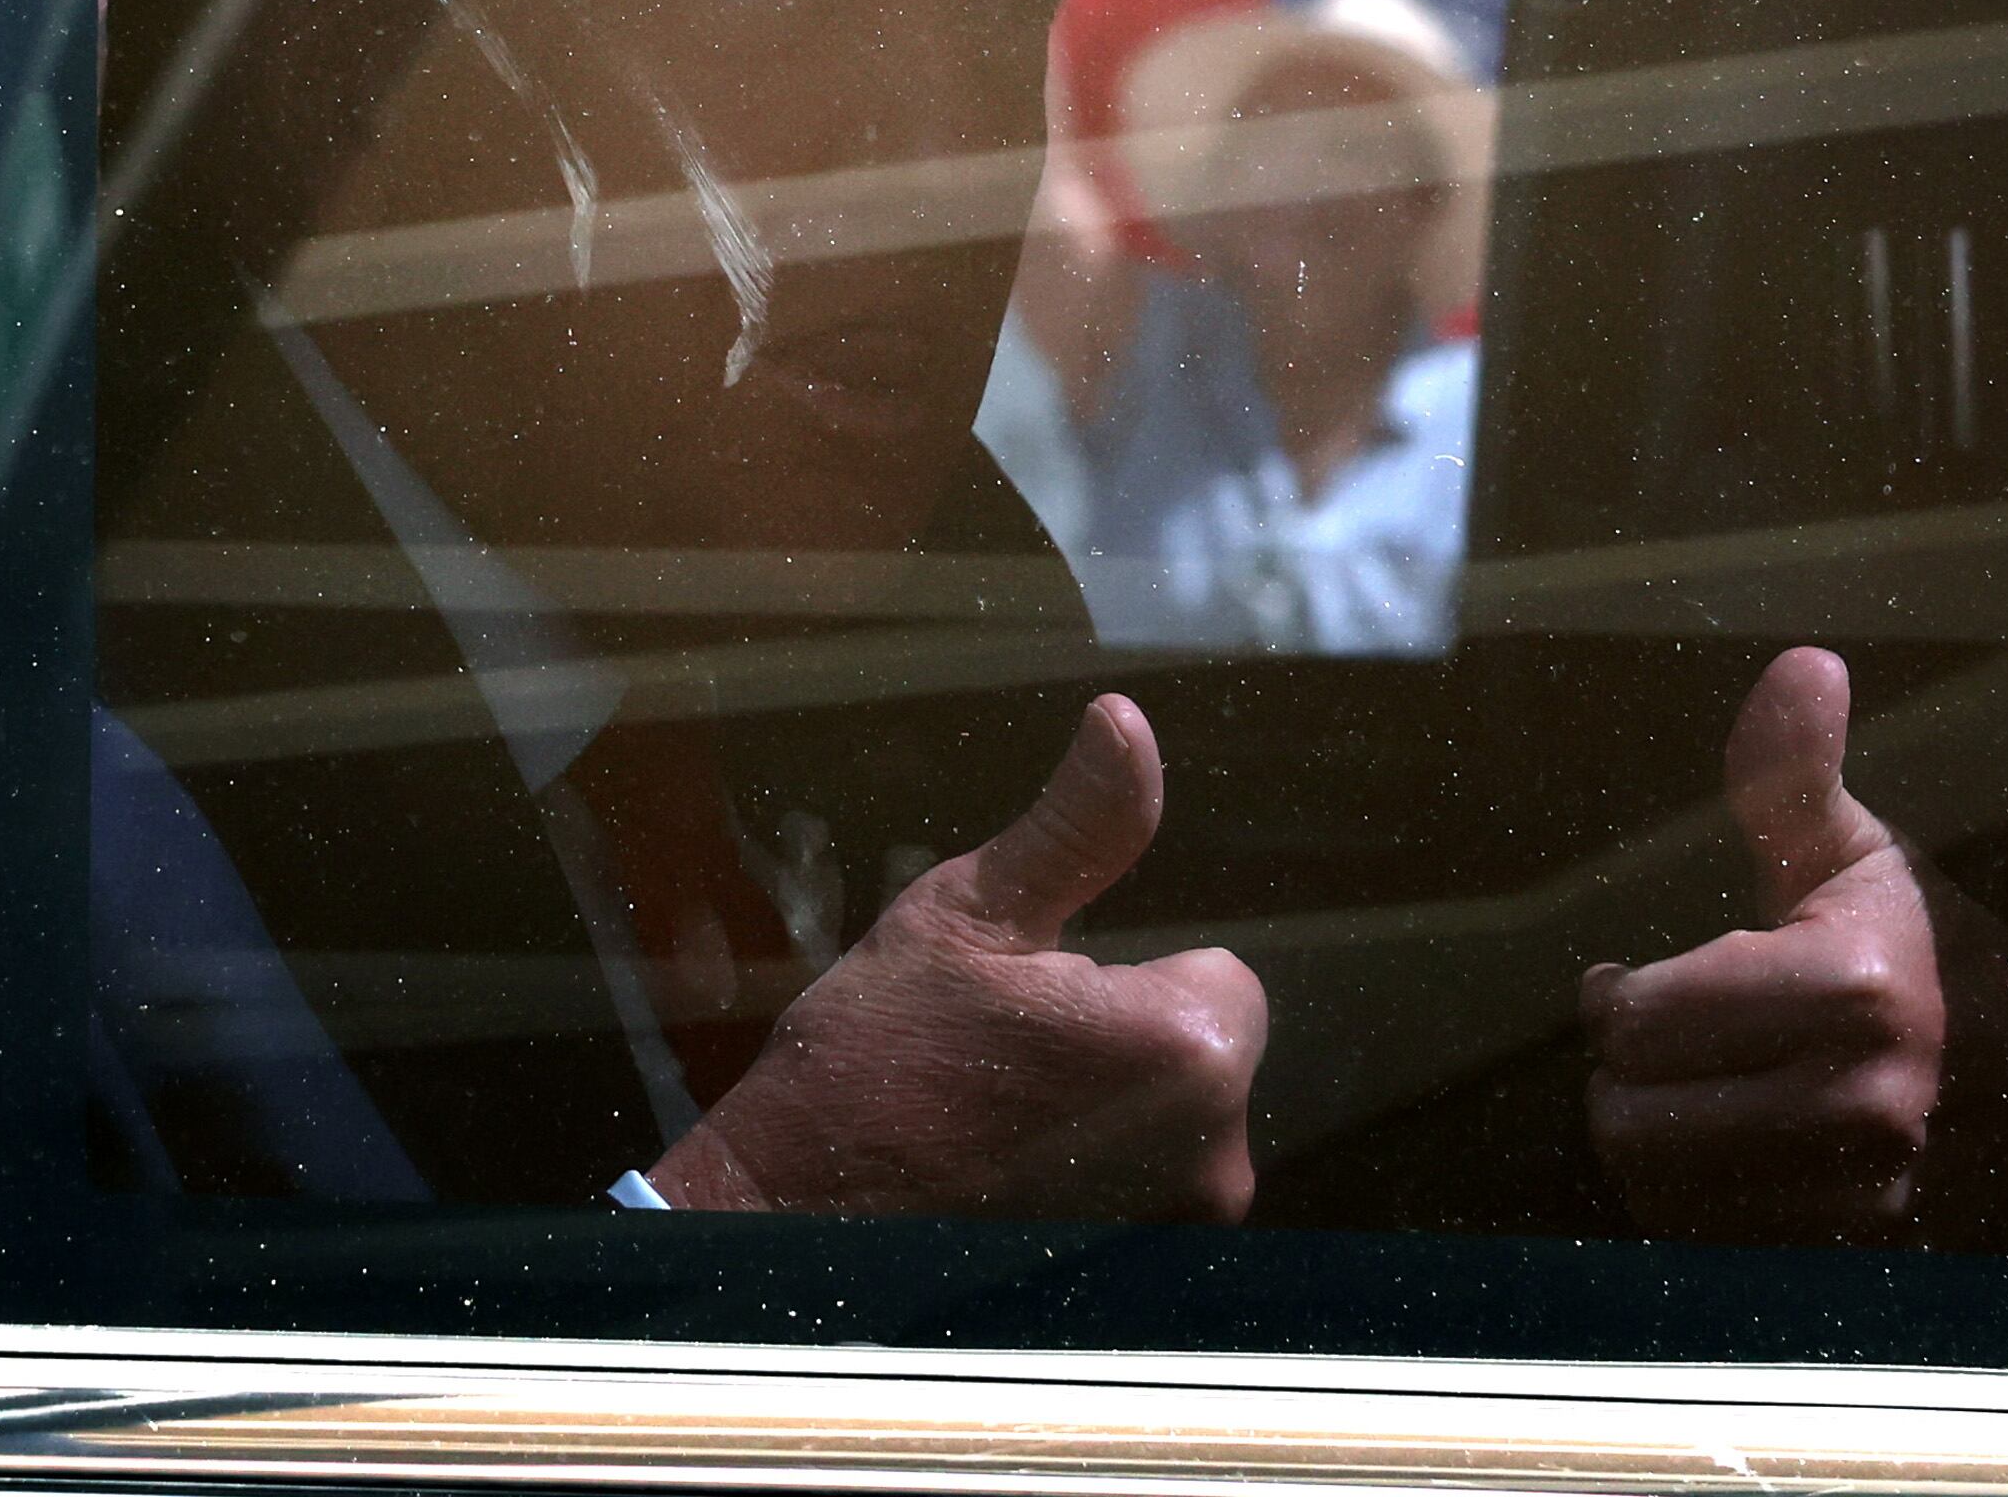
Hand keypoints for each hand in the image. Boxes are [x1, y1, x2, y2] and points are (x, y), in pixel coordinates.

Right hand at [649, 695, 1265, 1220]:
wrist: (790, 1226)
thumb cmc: (874, 1062)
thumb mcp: (968, 916)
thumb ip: (1078, 825)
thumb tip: (1127, 722)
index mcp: (1188, 1048)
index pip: (1217, 975)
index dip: (1120, 978)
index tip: (1032, 1009)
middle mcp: (1215, 1156)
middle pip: (1200, 1055)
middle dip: (1122, 1047)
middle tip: (1003, 1067)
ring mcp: (1179, 1233)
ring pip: (1172, 1129)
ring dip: (1108, 1119)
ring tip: (997, 1126)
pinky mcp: (1144, 1285)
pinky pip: (1145, 1199)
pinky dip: (1093, 1188)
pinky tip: (1007, 1188)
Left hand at [1582, 647, 1944, 1240]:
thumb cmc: (1923, 951)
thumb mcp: (1857, 857)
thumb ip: (1795, 775)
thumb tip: (1801, 666)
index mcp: (1855, 991)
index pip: (1635, 1023)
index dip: (1618, 997)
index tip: (1635, 979)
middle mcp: (1862, 1108)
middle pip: (1630, 1118)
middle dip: (1628, 1074)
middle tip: (1661, 1041)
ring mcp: (1862, 1198)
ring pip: (1658, 1189)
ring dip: (1653, 1138)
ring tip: (1693, 1091)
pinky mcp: (1852, 1260)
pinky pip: (1704, 1245)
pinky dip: (1694, 1202)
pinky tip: (1729, 1150)